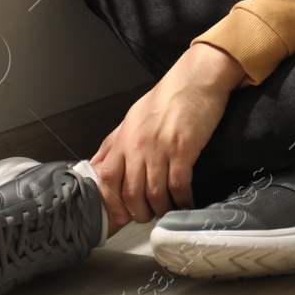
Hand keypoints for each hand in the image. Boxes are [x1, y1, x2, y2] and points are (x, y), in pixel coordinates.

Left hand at [89, 44, 245, 228]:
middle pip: (132, 193)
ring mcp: (160, 149)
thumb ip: (114, 143)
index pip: (108, 179)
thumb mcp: (132, 117)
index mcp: (123, 139)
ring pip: (155, 194)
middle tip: (150, 215)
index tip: (122, 214)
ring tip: (169, 210)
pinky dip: (183, 199)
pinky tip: (187, 201)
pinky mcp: (184, 149)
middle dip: (140, 212)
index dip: (114, 202)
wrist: (196, 80)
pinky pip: (179, 185)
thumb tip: (98, 164)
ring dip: (162, 208)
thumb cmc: (167, 97)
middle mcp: (138, 146)